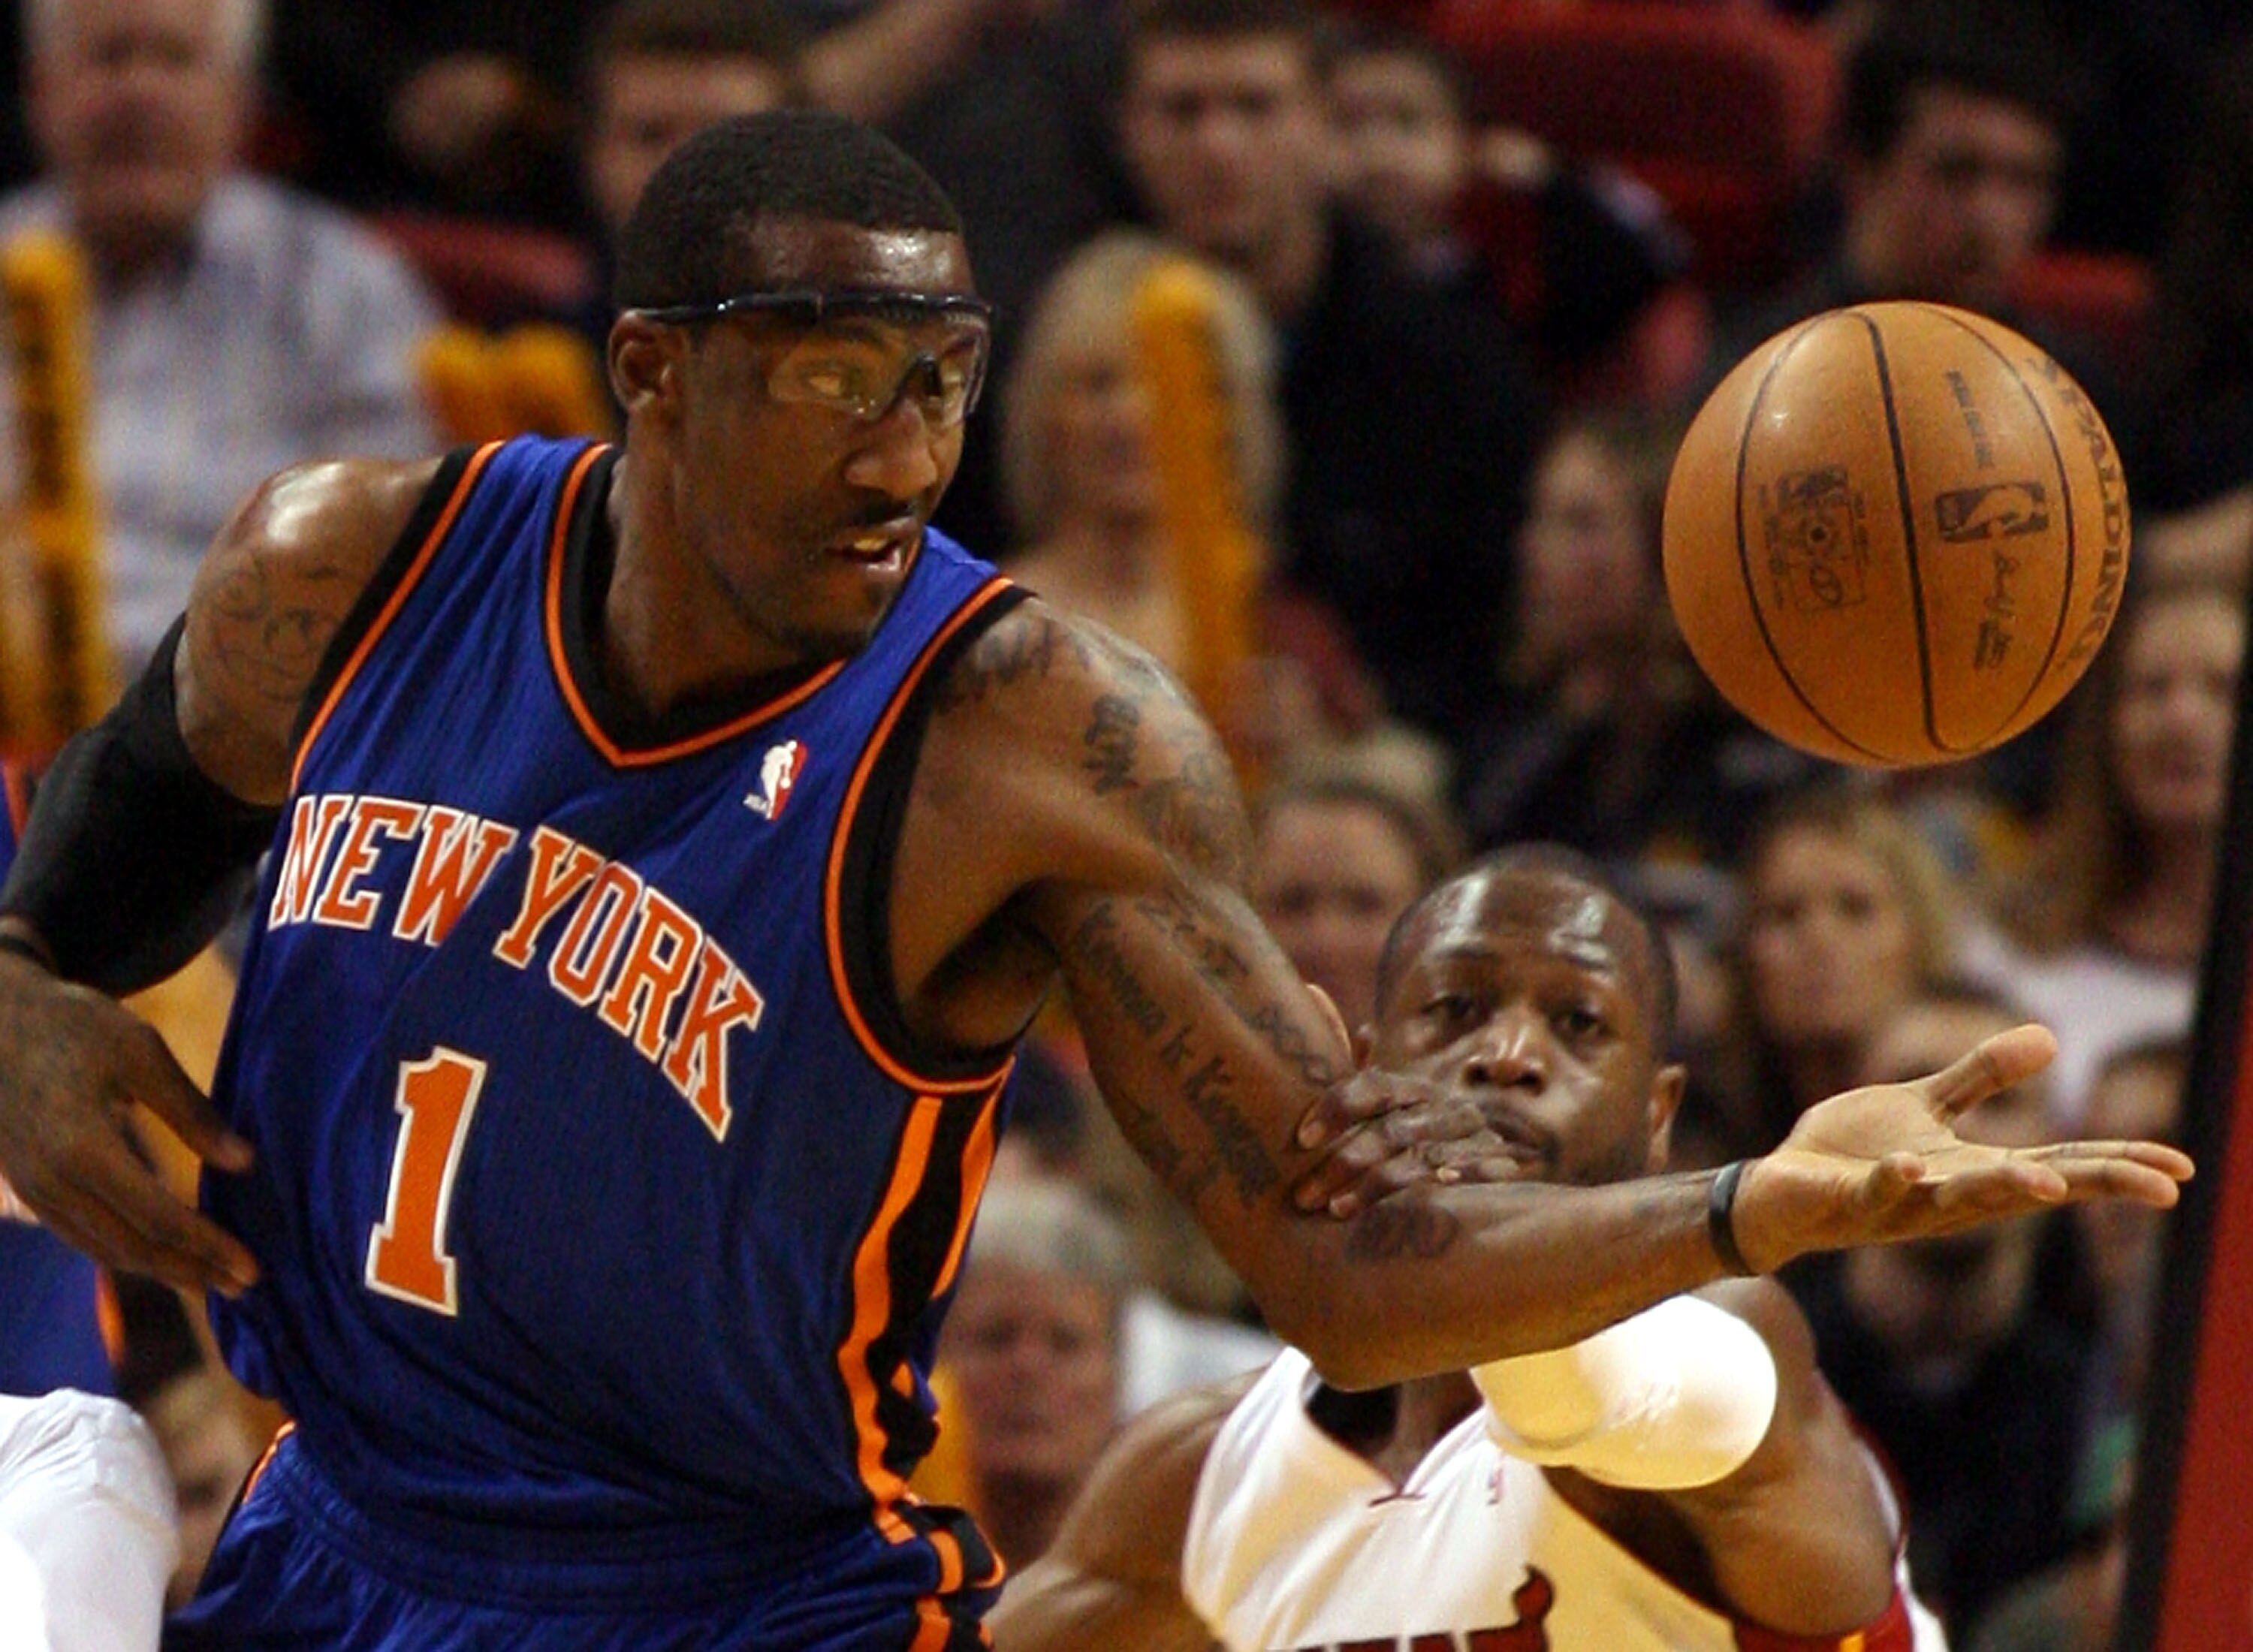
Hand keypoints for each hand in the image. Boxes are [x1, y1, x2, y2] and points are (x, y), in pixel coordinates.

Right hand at [0, 954, 257, 1294]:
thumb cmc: (70, 1026)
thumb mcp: (138, 1050)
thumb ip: (190, 1111)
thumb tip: (242, 1163)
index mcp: (82, 1148)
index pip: (159, 1218)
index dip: (207, 1246)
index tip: (250, 1267)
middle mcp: (51, 1182)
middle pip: (131, 1248)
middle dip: (191, 1271)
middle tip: (243, 1286)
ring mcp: (33, 1191)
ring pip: (103, 1249)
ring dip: (160, 1270)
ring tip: (210, 1278)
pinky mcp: (27, 1189)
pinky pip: (81, 1235)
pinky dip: (125, 1253)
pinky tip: (159, 1255)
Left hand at [1288, 984, 1529, 1215]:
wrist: (1498, 1151)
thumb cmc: (1419, 1127)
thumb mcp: (1387, 1099)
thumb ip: (1350, 1063)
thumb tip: (1311, 993)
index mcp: (1410, 1088)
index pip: (1372, 1088)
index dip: (1336, 1109)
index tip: (1301, 1139)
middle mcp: (1441, 1108)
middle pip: (1391, 1130)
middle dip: (1343, 1162)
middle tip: (1302, 1196)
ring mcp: (1470, 1138)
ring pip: (1419, 1160)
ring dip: (1374, 1187)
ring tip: (1335, 1211)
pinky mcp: (1497, 1167)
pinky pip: (1475, 1175)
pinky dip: (1453, 1183)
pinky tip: (1423, 1201)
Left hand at [1732, 1023, 2193, 1270]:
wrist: (1775, 1189)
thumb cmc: (1853, 1153)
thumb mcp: (1924, 1107)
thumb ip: (1980, 1077)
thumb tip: (2051, 1038)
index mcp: (1973, 1172)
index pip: (2061, 1168)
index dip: (2119, 1166)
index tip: (2182, 1169)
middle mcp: (1949, 1197)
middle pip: (2033, 1188)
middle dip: (2095, 1185)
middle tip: (2160, 1186)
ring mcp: (1900, 1204)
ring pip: (1961, 1200)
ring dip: (2004, 1190)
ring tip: (2051, 1184)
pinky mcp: (1847, 1200)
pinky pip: (1876, 1191)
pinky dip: (1895, 1179)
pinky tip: (1913, 1165)